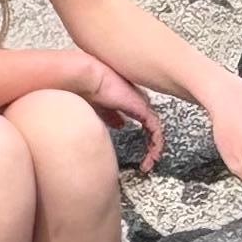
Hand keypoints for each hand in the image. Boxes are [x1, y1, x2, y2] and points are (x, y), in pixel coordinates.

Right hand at [68, 54, 161, 168]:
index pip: (144, 121)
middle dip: (152, 146)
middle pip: (152, 127)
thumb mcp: (100, 108)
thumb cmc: (86, 89)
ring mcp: (141, 105)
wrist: (85, 78)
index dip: (144, 137)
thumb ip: (111, 116)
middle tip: (148, 161)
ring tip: (148, 163)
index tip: (139, 152)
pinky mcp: (142, 109)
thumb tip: (119, 125)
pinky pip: (156, 130)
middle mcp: (138, 103)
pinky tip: (151, 155)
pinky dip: (155, 145)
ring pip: (156, 130)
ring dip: (154, 149)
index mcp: (130, 101)